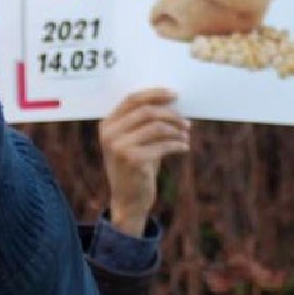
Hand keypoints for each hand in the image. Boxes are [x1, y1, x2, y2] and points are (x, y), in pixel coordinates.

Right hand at [97, 88, 189, 234]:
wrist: (128, 201)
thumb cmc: (137, 166)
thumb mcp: (135, 141)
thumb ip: (145, 122)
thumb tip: (172, 100)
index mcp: (107, 124)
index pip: (132, 99)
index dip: (155, 94)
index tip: (175, 94)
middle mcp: (109, 134)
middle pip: (146, 110)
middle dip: (171, 114)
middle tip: (186, 121)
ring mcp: (119, 147)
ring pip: (157, 126)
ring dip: (176, 129)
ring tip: (186, 135)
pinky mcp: (133, 160)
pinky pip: (163, 145)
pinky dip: (178, 144)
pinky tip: (185, 147)